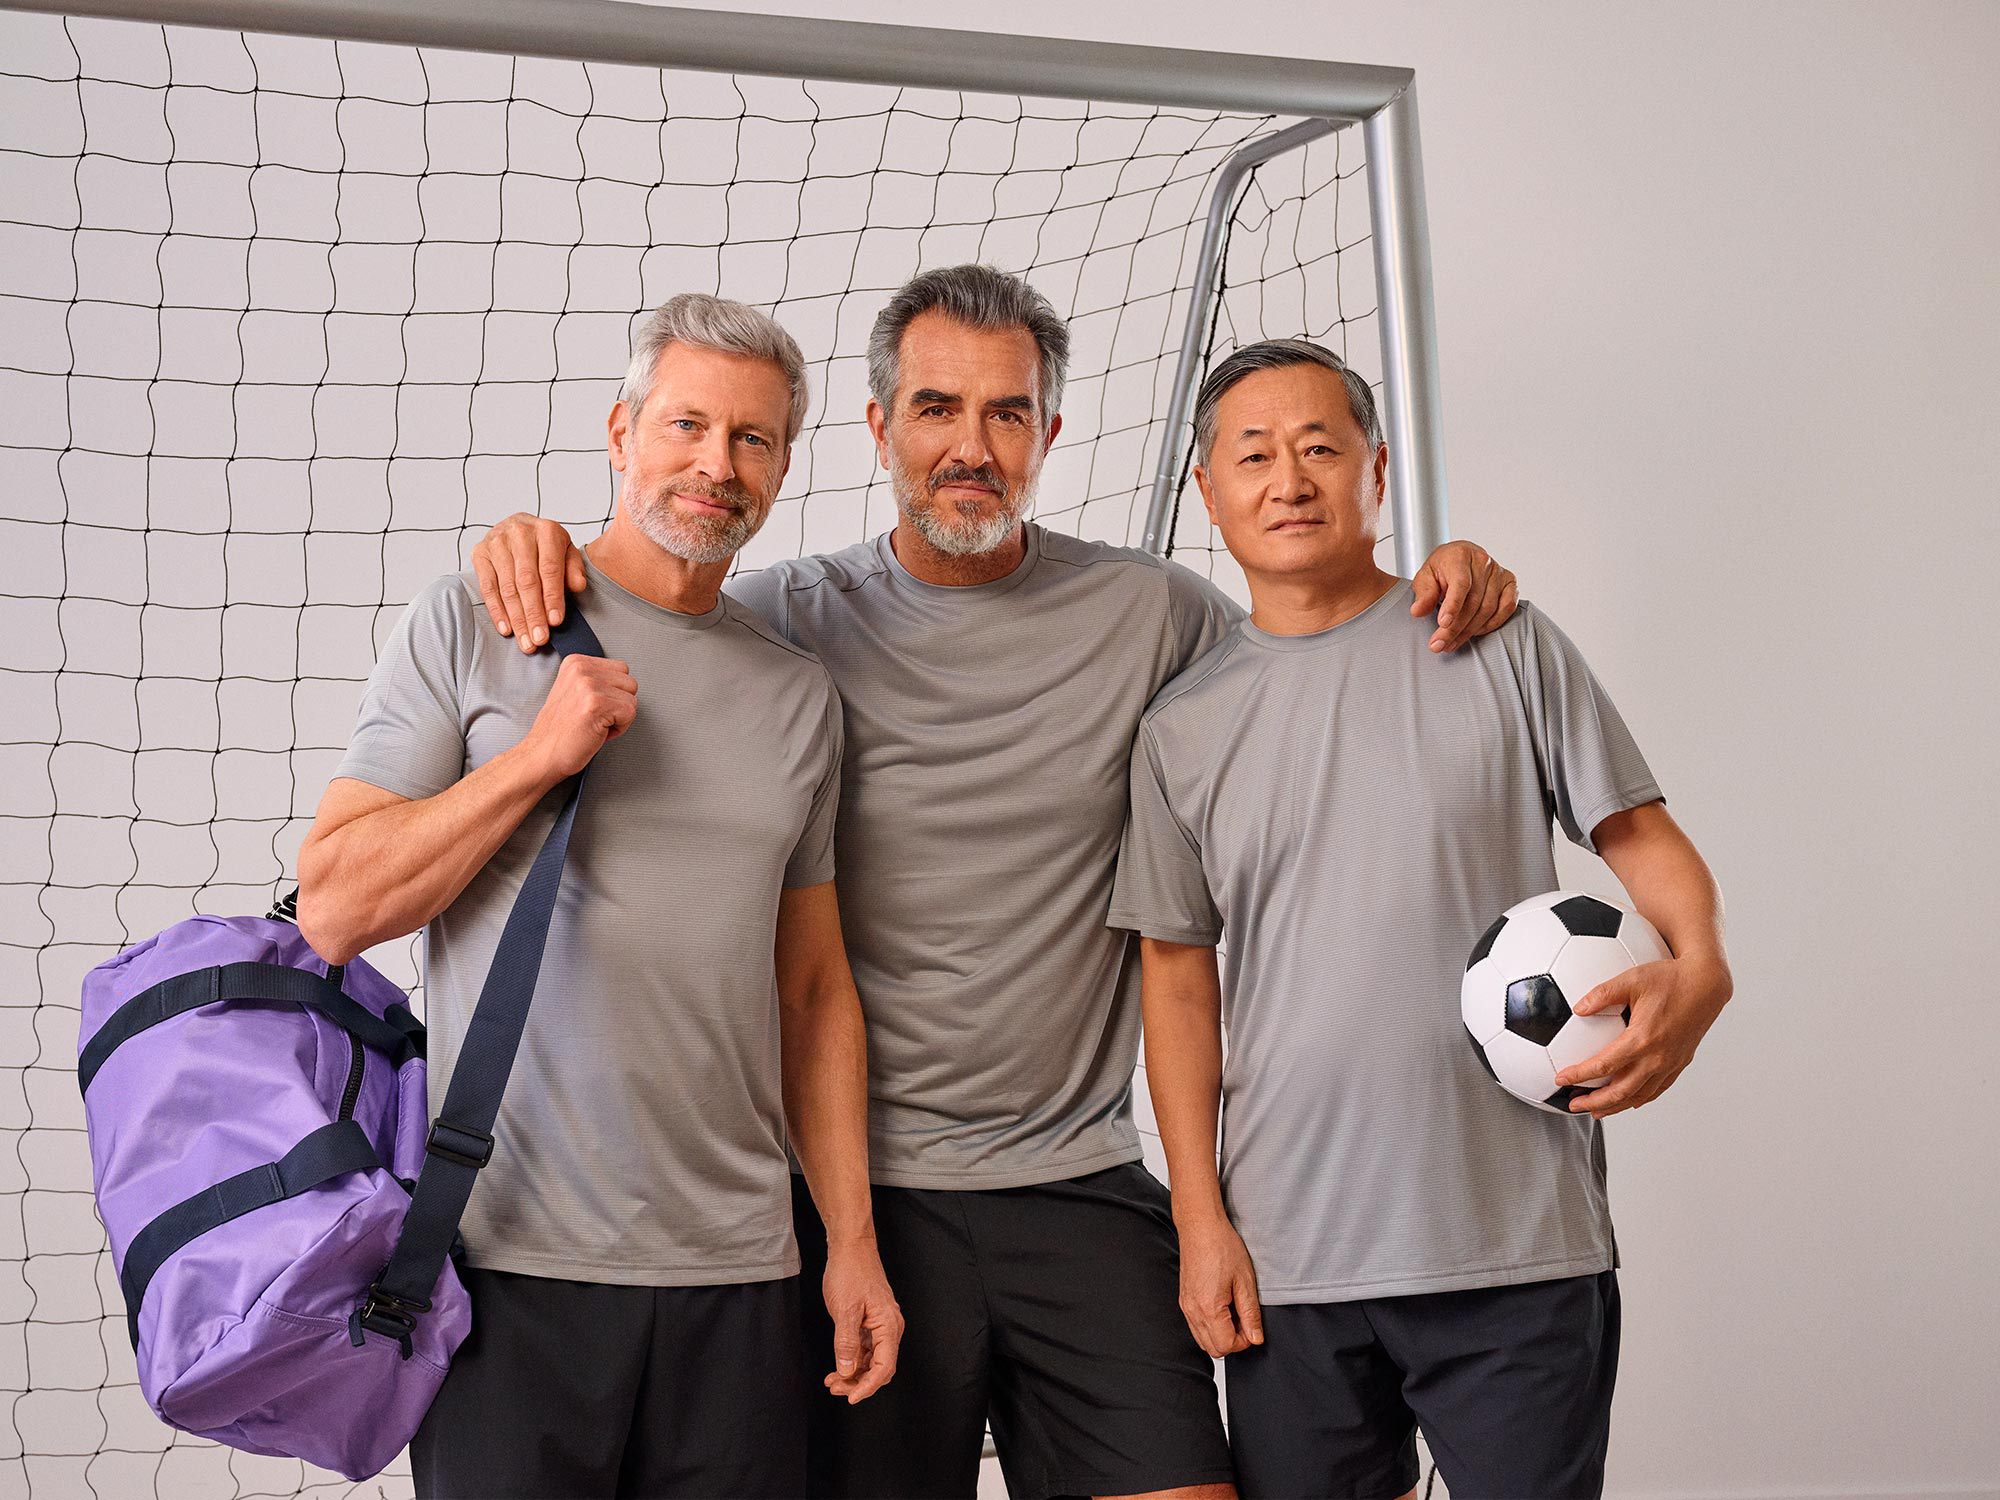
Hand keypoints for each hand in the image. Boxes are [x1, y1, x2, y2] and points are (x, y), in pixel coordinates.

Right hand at [471, 512, 587, 652]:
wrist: (518, 526)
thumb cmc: (545, 545)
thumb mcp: (567, 551)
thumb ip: (574, 568)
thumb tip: (577, 587)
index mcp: (547, 530)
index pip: (550, 569)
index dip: (552, 597)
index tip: (555, 622)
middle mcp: (520, 533)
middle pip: (527, 581)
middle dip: (533, 614)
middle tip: (539, 638)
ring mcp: (497, 542)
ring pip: (507, 587)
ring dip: (517, 618)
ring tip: (526, 641)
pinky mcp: (480, 553)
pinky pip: (488, 587)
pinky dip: (497, 611)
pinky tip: (506, 628)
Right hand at [520, 654, 636, 780]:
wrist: (542, 753)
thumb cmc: (560, 730)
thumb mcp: (573, 690)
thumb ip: (595, 680)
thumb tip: (621, 681)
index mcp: (576, 662)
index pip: (621, 670)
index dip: (613, 694)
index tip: (591, 706)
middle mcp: (582, 669)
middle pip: (630, 683)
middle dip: (618, 704)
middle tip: (594, 718)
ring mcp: (589, 685)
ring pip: (632, 699)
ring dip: (619, 718)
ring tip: (595, 724)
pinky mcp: (597, 703)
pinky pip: (630, 714)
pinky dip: (619, 729)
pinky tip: (597, 731)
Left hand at [822, 1238, 902, 1403]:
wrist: (850, 1247)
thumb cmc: (850, 1272)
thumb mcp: (845, 1310)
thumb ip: (846, 1343)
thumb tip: (847, 1371)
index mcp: (889, 1326)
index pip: (884, 1367)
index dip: (867, 1387)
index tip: (850, 1397)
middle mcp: (890, 1327)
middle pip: (880, 1367)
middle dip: (858, 1382)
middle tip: (834, 1388)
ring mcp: (881, 1324)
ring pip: (872, 1360)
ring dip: (854, 1373)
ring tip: (832, 1380)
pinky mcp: (872, 1321)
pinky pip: (866, 1348)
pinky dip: (853, 1360)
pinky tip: (838, 1365)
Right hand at [1176, 1213, 1263, 1356]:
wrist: (1200, 1226)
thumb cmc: (1222, 1247)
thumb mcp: (1245, 1281)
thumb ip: (1250, 1314)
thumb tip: (1256, 1338)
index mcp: (1208, 1308)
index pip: (1226, 1346)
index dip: (1244, 1341)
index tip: (1251, 1324)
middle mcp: (1193, 1311)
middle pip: (1213, 1348)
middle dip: (1233, 1340)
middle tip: (1244, 1318)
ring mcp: (1186, 1306)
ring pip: (1203, 1340)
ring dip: (1221, 1334)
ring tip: (1233, 1310)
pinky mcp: (1184, 1300)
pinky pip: (1196, 1326)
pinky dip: (1211, 1326)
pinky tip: (1222, 1306)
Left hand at [1411, 540, 1516, 651]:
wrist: (1460, 558)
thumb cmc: (1442, 569)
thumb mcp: (1425, 577)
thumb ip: (1423, 593)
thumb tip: (1417, 611)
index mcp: (1460, 556)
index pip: (1460, 583)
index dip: (1453, 605)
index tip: (1443, 624)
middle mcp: (1483, 561)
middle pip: (1473, 601)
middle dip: (1455, 628)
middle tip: (1439, 645)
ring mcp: (1498, 572)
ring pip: (1488, 608)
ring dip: (1470, 630)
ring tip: (1451, 643)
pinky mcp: (1509, 582)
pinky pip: (1506, 608)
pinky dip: (1492, 624)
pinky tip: (1475, 632)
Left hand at [1558, 954, 1732, 1117]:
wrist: (1707, 985)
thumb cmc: (1670, 978)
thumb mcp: (1631, 979)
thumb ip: (1602, 994)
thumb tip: (1578, 1007)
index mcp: (1643, 1038)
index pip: (1604, 1065)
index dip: (1580, 1075)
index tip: (1561, 1079)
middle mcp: (1658, 1056)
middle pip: (1621, 1091)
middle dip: (1595, 1103)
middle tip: (1574, 1105)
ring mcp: (1671, 1063)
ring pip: (1640, 1095)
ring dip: (1616, 1106)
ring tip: (1596, 1110)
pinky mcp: (1680, 1063)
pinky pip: (1658, 1089)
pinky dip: (1639, 1098)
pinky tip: (1628, 1100)